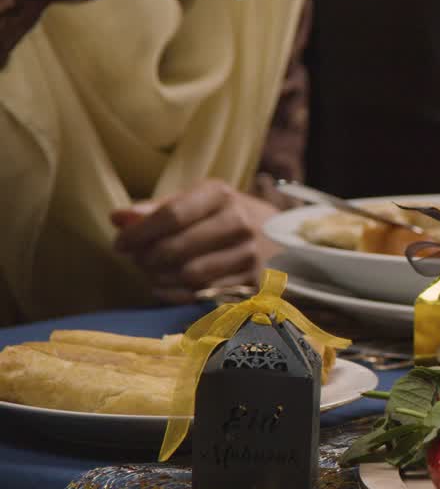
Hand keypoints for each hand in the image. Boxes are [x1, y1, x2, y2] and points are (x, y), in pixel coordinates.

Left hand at [111, 179, 281, 302]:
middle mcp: (239, 222)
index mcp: (220, 194)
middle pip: (177, 247)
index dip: (139, 233)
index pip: (171, 214)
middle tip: (137, 261)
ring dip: (161, 278)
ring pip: (189, 274)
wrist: (272, 236)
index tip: (119, 244)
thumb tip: (118, 218)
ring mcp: (249, 253)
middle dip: (147, 258)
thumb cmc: (217, 217)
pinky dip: (176, 294)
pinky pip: (203, 294)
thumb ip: (154, 210)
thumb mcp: (191, 203)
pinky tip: (167, 286)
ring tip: (152, 273)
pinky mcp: (252, 281)